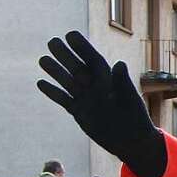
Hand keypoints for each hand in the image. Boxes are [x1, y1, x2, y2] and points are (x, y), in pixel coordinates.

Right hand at [37, 31, 166, 176]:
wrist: (131, 142)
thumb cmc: (136, 119)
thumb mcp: (130, 100)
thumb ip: (123, 82)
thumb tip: (119, 63)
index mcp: (110, 81)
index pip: (93, 60)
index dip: (83, 48)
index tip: (71, 35)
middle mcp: (96, 88)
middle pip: (77, 68)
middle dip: (65, 55)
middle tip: (52, 41)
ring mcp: (86, 99)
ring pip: (68, 82)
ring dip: (56, 71)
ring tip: (43, 59)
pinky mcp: (79, 112)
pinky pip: (64, 100)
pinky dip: (53, 93)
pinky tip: (41, 83)